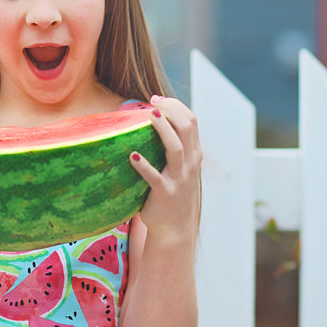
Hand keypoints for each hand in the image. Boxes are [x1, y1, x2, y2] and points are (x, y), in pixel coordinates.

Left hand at [130, 96, 201, 242]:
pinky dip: (144, 166)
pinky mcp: (164, 193)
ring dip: (163, 130)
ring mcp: (178, 179)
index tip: (157, 98)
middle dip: (170, 111)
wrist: (174, 227)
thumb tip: (152, 121)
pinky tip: (132, 156)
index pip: (191, 121)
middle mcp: (189, 164)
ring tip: (149, 115)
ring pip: (175, 149)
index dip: (175, 106)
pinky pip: (154, 177)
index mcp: (194, 154)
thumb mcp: (179, 168)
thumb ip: (173, 147)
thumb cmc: (172, 192)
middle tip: (152, 102)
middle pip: (186, 128)